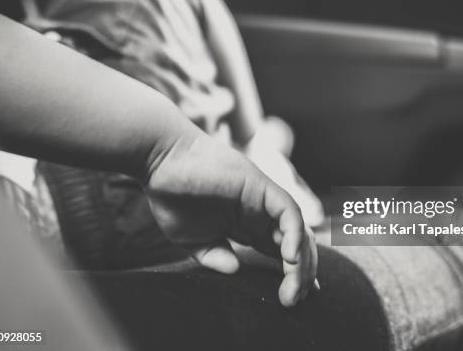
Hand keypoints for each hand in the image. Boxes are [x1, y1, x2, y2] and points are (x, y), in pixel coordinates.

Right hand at [145, 130, 317, 306]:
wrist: (160, 160)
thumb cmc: (171, 195)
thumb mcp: (192, 239)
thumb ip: (214, 255)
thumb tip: (235, 270)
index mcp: (247, 224)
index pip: (280, 250)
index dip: (293, 274)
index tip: (296, 299)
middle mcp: (261, 212)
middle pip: (296, 244)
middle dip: (302, 275)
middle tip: (294, 301)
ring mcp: (264, 198)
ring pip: (299, 231)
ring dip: (302, 263)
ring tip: (294, 290)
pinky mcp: (261, 186)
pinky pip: (290, 213)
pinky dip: (295, 236)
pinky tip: (290, 260)